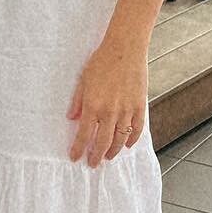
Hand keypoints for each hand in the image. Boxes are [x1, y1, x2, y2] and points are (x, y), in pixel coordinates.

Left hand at [67, 35, 147, 167]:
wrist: (124, 49)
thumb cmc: (101, 61)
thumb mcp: (83, 80)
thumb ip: (77, 101)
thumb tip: (72, 118)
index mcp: (93, 105)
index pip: (84, 135)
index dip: (79, 149)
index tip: (75, 158)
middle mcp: (110, 111)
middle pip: (102, 142)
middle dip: (96, 156)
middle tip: (92, 163)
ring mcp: (127, 110)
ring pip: (120, 139)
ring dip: (113, 151)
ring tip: (107, 157)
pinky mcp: (139, 106)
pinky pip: (137, 129)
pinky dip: (132, 140)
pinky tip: (127, 145)